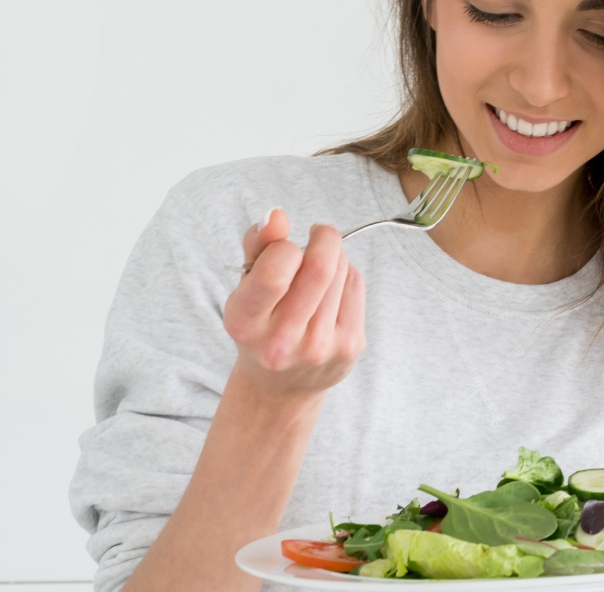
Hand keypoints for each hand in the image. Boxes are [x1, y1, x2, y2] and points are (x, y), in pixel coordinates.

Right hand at [222, 209, 365, 399]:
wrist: (281, 386)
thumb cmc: (262, 324)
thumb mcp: (246, 287)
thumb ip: (257, 246)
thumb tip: (276, 216)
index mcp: (245, 324)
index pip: (276, 271)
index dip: (285, 246)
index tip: (285, 246)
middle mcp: (282, 342)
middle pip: (321, 267)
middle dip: (324, 238)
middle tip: (319, 234)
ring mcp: (320, 348)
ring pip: (342, 271)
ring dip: (334, 256)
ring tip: (318, 270)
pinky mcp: (350, 347)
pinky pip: (357, 285)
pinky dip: (347, 274)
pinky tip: (332, 287)